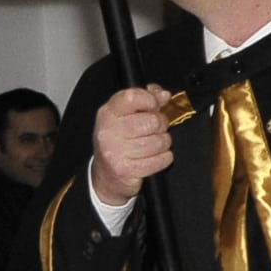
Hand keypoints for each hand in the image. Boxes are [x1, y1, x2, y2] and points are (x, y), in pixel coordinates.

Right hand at [91, 85, 178, 199]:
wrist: (106, 175)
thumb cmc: (119, 142)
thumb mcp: (127, 116)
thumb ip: (146, 99)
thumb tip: (163, 94)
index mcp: (108, 113)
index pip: (132, 97)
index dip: (150, 100)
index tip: (155, 106)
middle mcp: (108, 130)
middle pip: (152, 121)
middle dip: (161, 126)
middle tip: (155, 130)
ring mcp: (114, 151)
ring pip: (158, 142)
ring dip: (163, 144)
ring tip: (154, 145)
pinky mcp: (125, 169)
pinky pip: (159, 160)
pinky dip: (164, 158)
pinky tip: (155, 157)